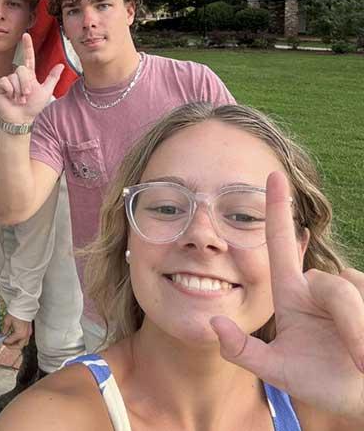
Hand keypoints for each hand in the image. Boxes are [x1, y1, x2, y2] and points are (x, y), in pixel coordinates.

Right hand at [0, 33, 63, 124]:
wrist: (21, 118)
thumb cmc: (33, 107)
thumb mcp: (46, 91)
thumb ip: (52, 78)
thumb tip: (61, 65)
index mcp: (29, 75)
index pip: (28, 57)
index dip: (27, 46)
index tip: (26, 35)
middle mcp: (18, 76)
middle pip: (21, 69)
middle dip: (25, 84)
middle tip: (26, 96)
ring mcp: (8, 81)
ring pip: (14, 77)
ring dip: (18, 91)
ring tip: (19, 100)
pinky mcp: (0, 86)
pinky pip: (5, 82)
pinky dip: (10, 91)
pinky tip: (10, 97)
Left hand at [2, 315, 31, 348]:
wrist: (23, 306)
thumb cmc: (15, 312)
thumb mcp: (7, 321)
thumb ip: (5, 329)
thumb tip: (2, 334)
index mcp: (20, 334)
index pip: (11, 341)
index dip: (5, 342)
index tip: (1, 340)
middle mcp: (25, 335)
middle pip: (19, 346)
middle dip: (12, 346)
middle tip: (6, 343)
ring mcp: (28, 333)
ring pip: (23, 343)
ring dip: (17, 344)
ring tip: (11, 341)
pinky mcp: (29, 330)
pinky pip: (25, 339)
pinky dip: (20, 340)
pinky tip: (15, 336)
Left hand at [210, 171, 363, 418]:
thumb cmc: (325, 384)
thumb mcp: (279, 372)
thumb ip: (242, 352)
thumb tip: (212, 323)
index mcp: (293, 296)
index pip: (281, 246)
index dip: (278, 210)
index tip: (271, 176)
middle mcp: (323, 287)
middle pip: (330, 284)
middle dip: (347, 319)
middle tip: (356, 356)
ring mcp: (354, 290)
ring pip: (353, 290)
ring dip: (360, 327)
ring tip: (363, 354)